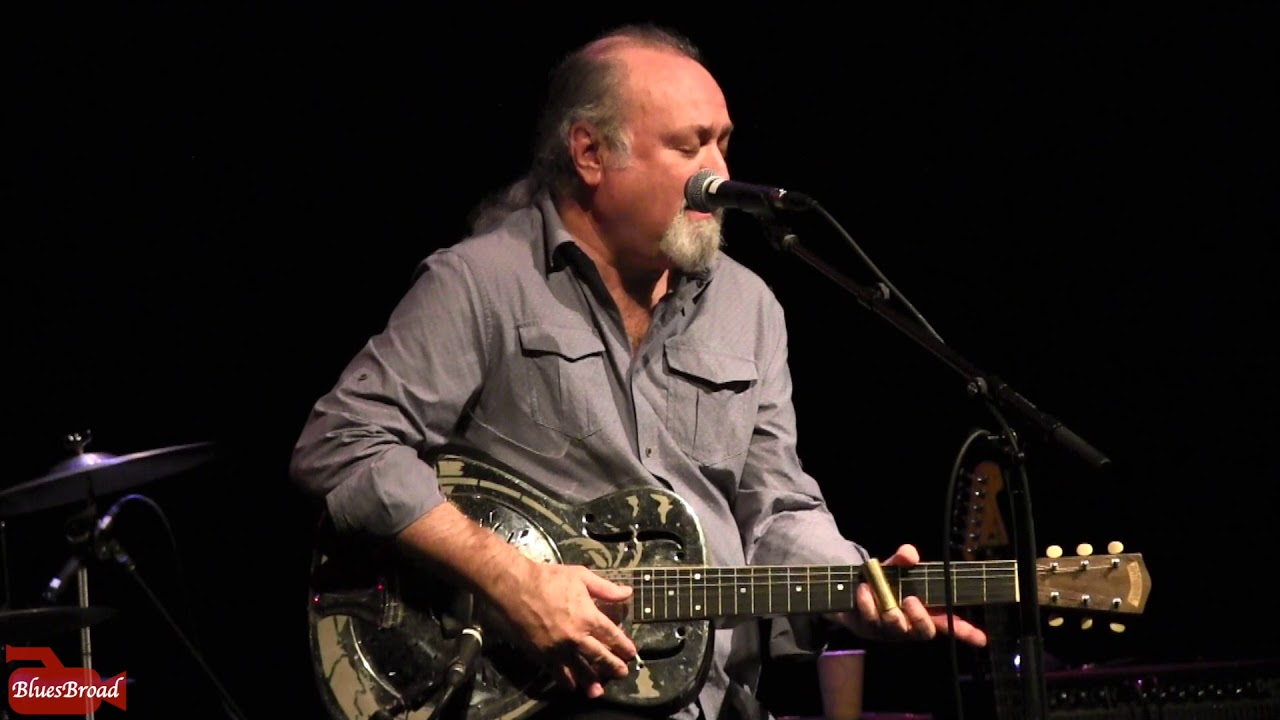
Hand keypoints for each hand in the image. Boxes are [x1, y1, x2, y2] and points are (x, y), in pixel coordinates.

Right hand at [493, 561, 636, 697]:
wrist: (514, 588)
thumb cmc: (548, 579)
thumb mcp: (581, 577)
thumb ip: (605, 588)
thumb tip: (627, 593)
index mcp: (588, 617)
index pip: (612, 636)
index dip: (623, 646)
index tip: (630, 653)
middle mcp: (576, 637)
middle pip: (599, 656)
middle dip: (613, 666)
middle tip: (621, 673)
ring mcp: (558, 648)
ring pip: (579, 669)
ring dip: (591, 680)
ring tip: (598, 690)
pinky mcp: (542, 654)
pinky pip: (556, 672)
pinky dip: (565, 680)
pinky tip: (571, 686)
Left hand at [831, 544, 987, 646]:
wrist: (850, 587)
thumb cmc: (882, 580)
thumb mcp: (894, 567)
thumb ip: (902, 559)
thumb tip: (909, 553)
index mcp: (924, 611)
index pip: (950, 624)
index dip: (966, 632)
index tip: (981, 638)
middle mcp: (910, 625)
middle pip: (925, 633)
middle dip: (920, 618)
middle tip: (910, 600)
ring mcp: (889, 631)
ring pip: (896, 628)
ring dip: (888, 607)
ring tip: (877, 589)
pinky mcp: (868, 631)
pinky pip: (870, 620)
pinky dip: (867, 602)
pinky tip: (863, 590)